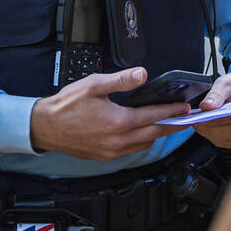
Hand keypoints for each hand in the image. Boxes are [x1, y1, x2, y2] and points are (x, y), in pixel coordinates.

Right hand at [30, 67, 188, 160]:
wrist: (44, 127)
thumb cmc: (66, 106)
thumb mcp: (94, 85)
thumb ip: (121, 80)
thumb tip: (142, 74)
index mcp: (118, 122)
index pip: (153, 116)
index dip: (172, 112)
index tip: (185, 108)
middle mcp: (118, 140)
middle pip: (154, 134)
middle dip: (172, 126)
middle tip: (186, 120)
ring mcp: (111, 151)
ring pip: (144, 145)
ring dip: (157, 135)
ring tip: (167, 124)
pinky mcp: (105, 156)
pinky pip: (131, 151)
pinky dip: (141, 142)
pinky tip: (142, 134)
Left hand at [192, 68, 230, 148]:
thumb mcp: (224, 84)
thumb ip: (215, 94)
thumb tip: (207, 106)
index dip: (223, 118)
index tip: (206, 118)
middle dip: (218, 129)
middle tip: (200, 125)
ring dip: (217, 136)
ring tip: (202, 127)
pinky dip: (220, 139)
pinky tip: (209, 132)